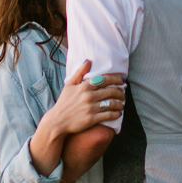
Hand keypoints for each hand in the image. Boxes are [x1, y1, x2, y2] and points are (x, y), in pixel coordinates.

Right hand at [28, 59, 122, 174]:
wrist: (57, 121)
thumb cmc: (64, 103)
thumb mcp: (69, 85)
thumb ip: (79, 73)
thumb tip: (88, 61)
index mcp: (84, 86)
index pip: (105, 80)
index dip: (116, 79)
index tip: (122, 81)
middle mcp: (88, 96)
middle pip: (111, 91)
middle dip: (120, 92)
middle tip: (124, 94)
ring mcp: (91, 108)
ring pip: (112, 103)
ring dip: (120, 103)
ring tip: (122, 104)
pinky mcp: (92, 119)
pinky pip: (108, 115)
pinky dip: (116, 114)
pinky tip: (118, 113)